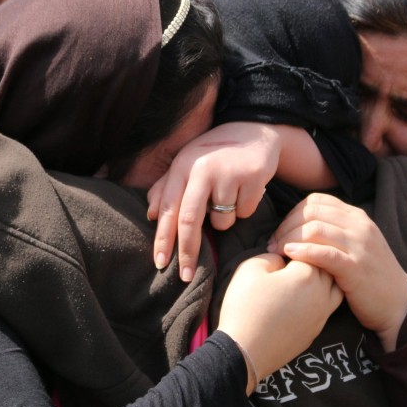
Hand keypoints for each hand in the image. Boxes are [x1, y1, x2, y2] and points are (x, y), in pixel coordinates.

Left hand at [148, 122, 280, 280]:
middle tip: (186, 276)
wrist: (254, 130)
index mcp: (182, 167)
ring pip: (222, 221)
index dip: (163, 239)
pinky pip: (244, 213)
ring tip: (229, 197)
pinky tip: (245, 190)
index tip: (159, 263)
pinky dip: (244, 209)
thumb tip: (151, 214)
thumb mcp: (187, 164)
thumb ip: (166, 187)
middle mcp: (202, 169)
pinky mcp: (252, 177)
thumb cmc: (214, 153)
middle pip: (190, 220)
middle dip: (188, 252)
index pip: (168, 209)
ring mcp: (229, 172)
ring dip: (224, 220)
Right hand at [217, 253, 342, 394]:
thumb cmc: (245, 307)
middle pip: (326, 265)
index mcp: (307, 274)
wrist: (244, 352)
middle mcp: (322, 293)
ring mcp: (322, 313)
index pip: (310, 247)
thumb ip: (272, 255)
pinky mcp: (317, 330)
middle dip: (310, 258)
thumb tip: (283, 259)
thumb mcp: (250, 268)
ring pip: (334, 286)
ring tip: (301, 277)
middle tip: (288, 260)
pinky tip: (303, 297)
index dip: (292, 245)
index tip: (277, 249)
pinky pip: (328, 306)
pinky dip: (320, 297)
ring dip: (322, 277)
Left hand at [268, 193, 406, 351]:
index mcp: (357, 217)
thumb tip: (300, 227)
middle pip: (311, 212)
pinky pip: (324, 252)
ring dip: (289, 238)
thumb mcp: (357, 245)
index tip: (281, 231)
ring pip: (314, 228)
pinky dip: (303, 251)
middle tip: (273, 243)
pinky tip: (290, 254)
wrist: (398, 304)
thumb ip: (335, 232)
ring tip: (277, 252)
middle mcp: (359, 226)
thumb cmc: (370, 277)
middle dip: (286, 225)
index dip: (293, 213)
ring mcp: (359, 245)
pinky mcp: (355, 267)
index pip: (317, 201)